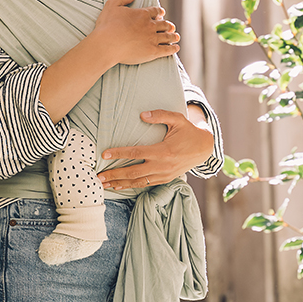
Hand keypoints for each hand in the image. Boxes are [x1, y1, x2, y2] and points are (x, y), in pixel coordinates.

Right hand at [93, 0, 179, 66]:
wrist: (107, 45)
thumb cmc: (107, 25)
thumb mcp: (112, 5)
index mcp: (143, 14)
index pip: (156, 11)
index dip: (159, 12)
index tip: (162, 14)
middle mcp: (150, 26)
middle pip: (164, 24)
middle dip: (168, 25)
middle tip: (171, 27)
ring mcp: (153, 39)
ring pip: (168, 36)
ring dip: (173, 36)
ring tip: (176, 37)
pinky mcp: (153, 52)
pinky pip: (167, 50)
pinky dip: (173, 48)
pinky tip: (176, 48)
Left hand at [97, 108, 214, 189]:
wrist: (204, 149)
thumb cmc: (188, 131)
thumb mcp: (177, 119)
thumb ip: (160, 115)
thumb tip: (142, 115)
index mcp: (164, 151)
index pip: (136, 153)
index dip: (119, 153)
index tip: (104, 154)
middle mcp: (162, 166)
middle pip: (133, 172)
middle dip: (114, 175)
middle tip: (98, 177)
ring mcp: (164, 175)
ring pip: (138, 182)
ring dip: (120, 184)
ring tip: (104, 185)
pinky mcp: (165, 179)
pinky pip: (145, 185)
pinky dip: (131, 186)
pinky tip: (120, 186)